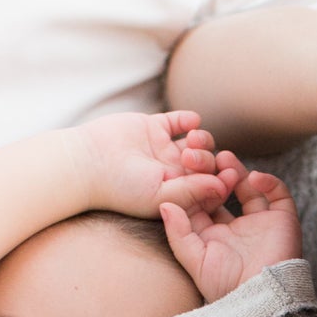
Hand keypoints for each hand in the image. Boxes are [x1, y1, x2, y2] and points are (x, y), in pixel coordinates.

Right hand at [74, 110, 237, 221]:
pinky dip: (189, 120)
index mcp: (179, 195)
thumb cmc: (121, 188)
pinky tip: (188, 123)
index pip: (211, 189)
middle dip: (208, 161)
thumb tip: (223, 188)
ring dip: (203, 140)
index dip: (223, 182)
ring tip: (189, 142)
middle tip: (191, 159)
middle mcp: (175, 173)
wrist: (87, 162)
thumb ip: (192, 192)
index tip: (229, 176)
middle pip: (209, 165)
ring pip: (200, 142)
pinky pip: (180, 121)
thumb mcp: (160, 196)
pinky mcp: (155, 127)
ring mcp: (166, 149)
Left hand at [160, 160, 302, 302]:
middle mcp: (235, 226)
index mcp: (212, 234)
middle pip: (222, 188)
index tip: (182, 163)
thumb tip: (164, 203)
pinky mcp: (283, 221)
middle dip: (210, 168)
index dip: (192, 181)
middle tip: (199, 152)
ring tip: (224, 158)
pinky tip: (254, 178)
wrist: (262, 301)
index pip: (200, 199)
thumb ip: (178, 232)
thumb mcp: (194, 260)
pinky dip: (269, 181)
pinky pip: (278, 194)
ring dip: (236, 169)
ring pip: (247, 186)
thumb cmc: (225, 287)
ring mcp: (260, 222)